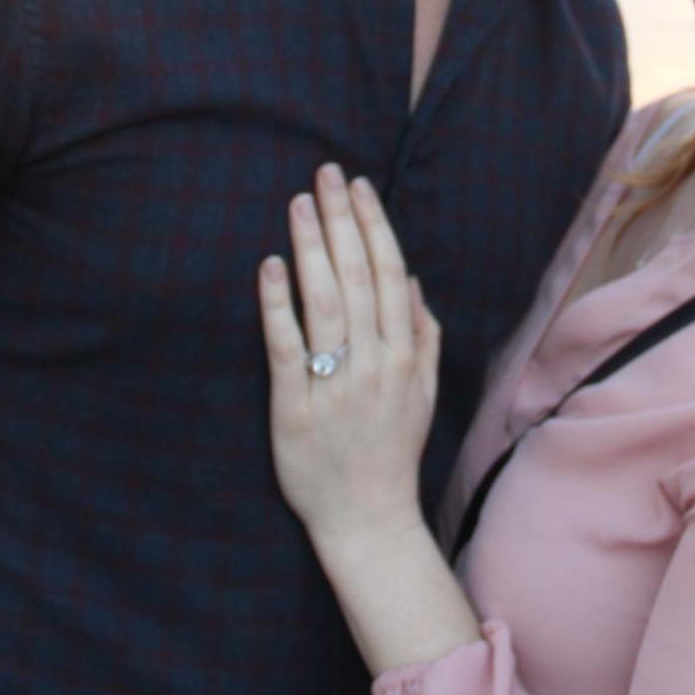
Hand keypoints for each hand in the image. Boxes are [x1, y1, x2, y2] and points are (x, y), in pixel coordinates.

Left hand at [258, 166, 441, 548]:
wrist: (368, 519)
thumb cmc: (393, 451)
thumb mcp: (423, 393)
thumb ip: (422, 336)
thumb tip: (412, 281)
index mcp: (404, 355)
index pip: (390, 274)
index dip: (374, 225)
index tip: (359, 186)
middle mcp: (374, 362)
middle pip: (358, 277)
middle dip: (341, 220)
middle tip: (325, 174)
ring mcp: (334, 384)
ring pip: (325, 302)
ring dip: (311, 247)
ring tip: (298, 203)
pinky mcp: (294, 407)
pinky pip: (287, 347)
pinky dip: (278, 304)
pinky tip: (270, 266)